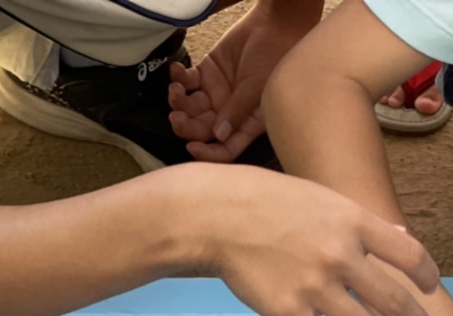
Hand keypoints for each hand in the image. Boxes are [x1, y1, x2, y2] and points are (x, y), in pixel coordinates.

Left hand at [169, 3, 318, 162]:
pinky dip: (178, 78)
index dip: (209, 153)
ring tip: (176, 90)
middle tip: (176, 117)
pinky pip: (187, 82)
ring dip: (178, 102)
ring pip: (190, 107)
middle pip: (202, 129)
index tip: (192, 147)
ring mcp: (216, 93)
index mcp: (246, 124)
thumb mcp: (258, 89)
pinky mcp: (206, 73)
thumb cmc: (276, 59)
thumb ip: (237, 111)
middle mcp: (229, 113)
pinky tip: (176, 71)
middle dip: (186, 126)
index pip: (226, 148)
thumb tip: (218, 136)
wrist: (273, 26)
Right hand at [202, 165, 439, 315]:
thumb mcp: (326, 200)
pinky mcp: (288, 313)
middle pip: (395, 301)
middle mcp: (341, 256)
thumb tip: (403, 240)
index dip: (426, 277)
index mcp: (353, 223)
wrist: (220, 216)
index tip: (429, 289)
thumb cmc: (272, 202)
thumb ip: (365, 224)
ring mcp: (315, 287)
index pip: (409, 255)